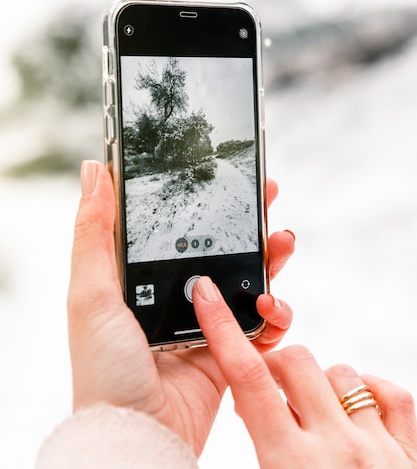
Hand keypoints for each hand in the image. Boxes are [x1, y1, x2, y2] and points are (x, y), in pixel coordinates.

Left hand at [68, 161, 294, 455]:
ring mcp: (205, 322)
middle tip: (268, 195)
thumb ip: (94, 233)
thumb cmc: (104, 370)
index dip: (203, 199)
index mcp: (143, 278)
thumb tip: (93, 172)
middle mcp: (176, 295)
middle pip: (220, 248)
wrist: (139, 434)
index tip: (225, 175)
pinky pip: (261, 326)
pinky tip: (273, 306)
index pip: (178, 227)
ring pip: (247, 280)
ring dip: (270, 259)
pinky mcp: (228, 350)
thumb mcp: (91, 294)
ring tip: (282, 242)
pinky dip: (276, 314)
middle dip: (247, 221)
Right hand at [193, 276, 416, 468]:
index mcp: (290, 466)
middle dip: (276, 365)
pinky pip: (393, 393)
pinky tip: (360, 411)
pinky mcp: (414, 452)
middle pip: (295, 362)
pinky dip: (372, 391)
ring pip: (342, 373)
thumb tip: (244, 412)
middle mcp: (337, 448)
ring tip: (318, 417)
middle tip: (273, 393)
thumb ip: (253, 454)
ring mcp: (380, 449)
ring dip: (322, 384)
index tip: (208, 296)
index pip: (248, 380)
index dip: (222, 331)